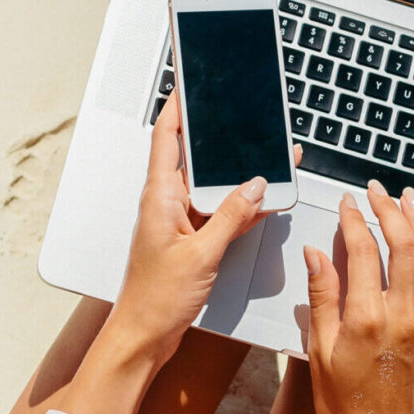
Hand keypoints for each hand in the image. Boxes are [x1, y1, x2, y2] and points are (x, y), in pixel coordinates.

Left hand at [108, 95, 279, 358]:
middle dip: (220, 134)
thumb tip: (257, 184)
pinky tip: (266, 197)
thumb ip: (231, 216)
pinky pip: (221, 211)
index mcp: (160, 195)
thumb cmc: (156, 298)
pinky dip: (242, 205)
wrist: (145, 335)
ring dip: (238, 172)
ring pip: (214, 184)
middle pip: (195, 155)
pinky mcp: (193, 238)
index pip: (166, 135)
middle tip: (242, 111)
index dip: (178, 104)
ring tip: (268, 153)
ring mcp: (181, 220)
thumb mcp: (202, 254)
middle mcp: (168, 202)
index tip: (191, 77)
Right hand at [301, 181, 413, 413]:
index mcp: (365, 319)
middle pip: (405, 245)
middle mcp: (404, 317)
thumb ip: (321, 297)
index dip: (355, 221)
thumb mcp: (318, 351)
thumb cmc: (344, 406)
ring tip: (411, 204)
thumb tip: (317, 253)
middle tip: (381, 192)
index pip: (364, 251)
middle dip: (392, 211)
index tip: (348, 204)